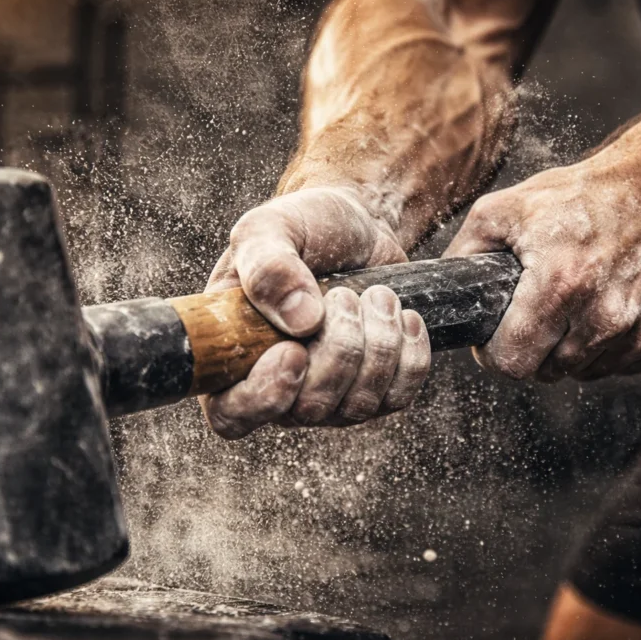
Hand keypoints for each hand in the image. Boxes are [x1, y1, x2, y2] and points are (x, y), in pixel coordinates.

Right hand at [203, 186, 430, 437]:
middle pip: (309, 409)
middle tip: (344, 294)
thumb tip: (300, 321)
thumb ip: (268, 266)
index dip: (263, 397)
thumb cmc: (304, 228)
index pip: (231, 414)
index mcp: (234, 356)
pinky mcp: (377, 391)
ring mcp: (330, 397)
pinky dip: (409, 355)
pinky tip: (403, 316)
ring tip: (377, 294)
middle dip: (339, 349)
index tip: (293, 351)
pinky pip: (398, 396)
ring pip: (358, 406)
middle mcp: (279, 388)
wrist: (359, 225)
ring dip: (378, 345)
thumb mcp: (272, 228)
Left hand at [444, 148, 640, 381]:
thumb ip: (465, 252)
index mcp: (561, 283)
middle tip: (540, 310)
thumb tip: (447, 292)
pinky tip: (612, 303)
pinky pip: (622, 365)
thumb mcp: (509, 207)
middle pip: (546, 372)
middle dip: (535, 347)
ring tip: (580, 300)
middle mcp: (605, 316)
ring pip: (584, 372)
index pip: (512, 363)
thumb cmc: (590, 193)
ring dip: (573, 348)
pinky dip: (611, 345)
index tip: (500, 334)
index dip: (496, 351)